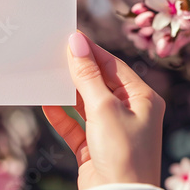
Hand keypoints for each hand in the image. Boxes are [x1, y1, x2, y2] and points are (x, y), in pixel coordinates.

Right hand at [43, 32, 164, 189]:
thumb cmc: (122, 153)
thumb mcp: (103, 107)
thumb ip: (87, 75)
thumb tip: (77, 42)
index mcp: (142, 98)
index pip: (113, 65)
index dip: (91, 50)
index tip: (69, 36)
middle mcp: (128, 111)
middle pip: (98, 82)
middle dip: (76, 70)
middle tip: (54, 53)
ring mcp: (110, 128)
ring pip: (84, 102)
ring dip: (66, 92)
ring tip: (47, 75)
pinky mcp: (93, 144)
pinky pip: (74, 123)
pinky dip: (60, 115)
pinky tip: (46, 104)